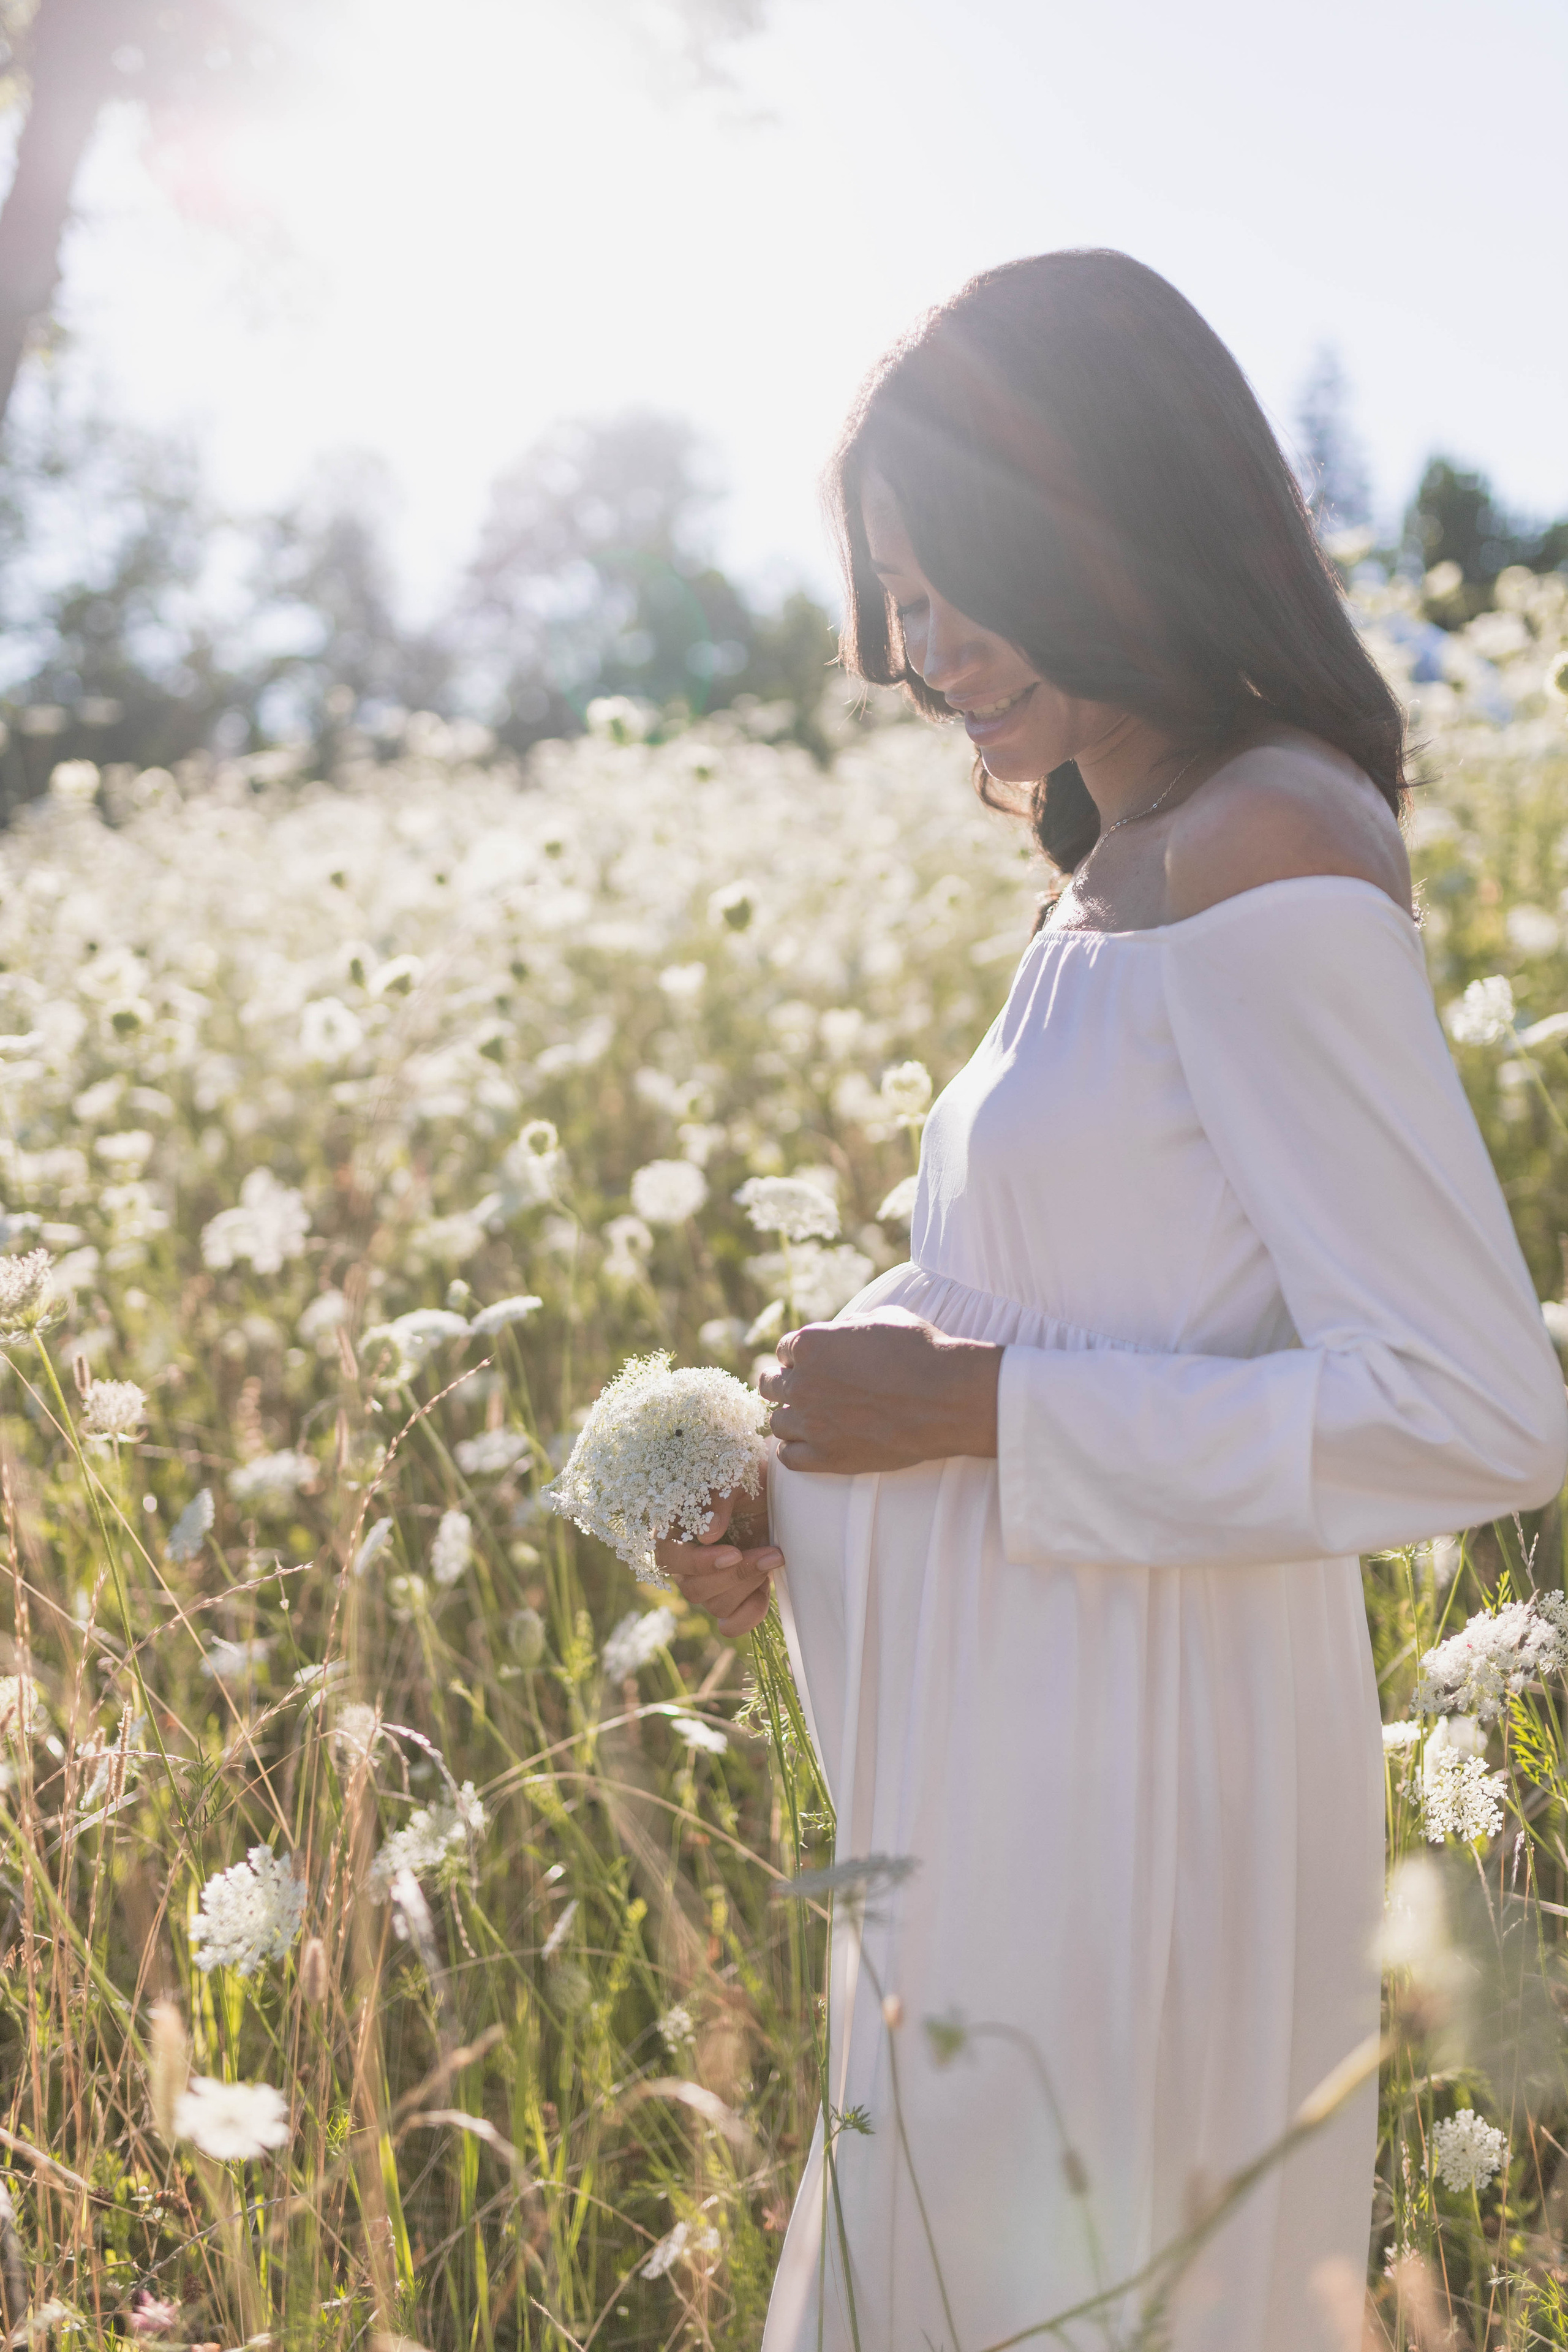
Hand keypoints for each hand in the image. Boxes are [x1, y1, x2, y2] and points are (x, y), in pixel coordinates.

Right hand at [653, 1477, 780, 1635]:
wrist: (777, 1490)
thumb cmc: (749, 1475)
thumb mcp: (734, 1474)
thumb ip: (717, 1498)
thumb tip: (707, 1535)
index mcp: (673, 1529)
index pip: (668, 1558)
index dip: (698, 1563)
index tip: (734, 1554)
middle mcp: (685, 1561)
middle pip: (694, 1590)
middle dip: (736, 1575)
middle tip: (770, 1553)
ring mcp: (708, 1582)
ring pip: (715, 1606)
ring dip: (749, 1586)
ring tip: (774, 1557)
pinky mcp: (732, 1595)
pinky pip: (731, 1624)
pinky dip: (750, 1614)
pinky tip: (767, 1589)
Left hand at [758, 1309, 1001, 1474]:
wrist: (947, 1398)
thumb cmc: (920, 1352)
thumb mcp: (881, 1319)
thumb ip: (847, 1328)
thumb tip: (838, 1334)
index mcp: (810, 1345)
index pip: (784, 1350)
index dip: (801, 1356)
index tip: (817, 1364)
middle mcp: (801, 1383)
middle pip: (770, 1385)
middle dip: (786, 1384)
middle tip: (808, 1390)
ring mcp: (811, 1423)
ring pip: (776, 1423)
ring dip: (791, 1418)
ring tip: (812, 1419)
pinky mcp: (826, 1457)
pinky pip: (788, 1458)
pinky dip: (795, 1451)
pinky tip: (810, 1445)